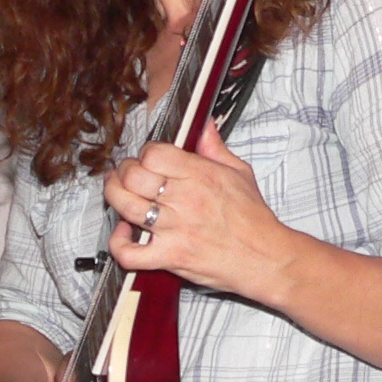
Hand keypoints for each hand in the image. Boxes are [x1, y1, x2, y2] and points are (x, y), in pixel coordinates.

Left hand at [103, 131, 306, 305]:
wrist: (267, 258)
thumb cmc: (253, 219)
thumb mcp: (240, 173)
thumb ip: (215, 147)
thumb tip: (203, 123)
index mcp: (200, 175)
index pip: (153, 154)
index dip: (144, 155)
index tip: (147, 160)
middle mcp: (185, 199)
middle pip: (133, 177)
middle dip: (123, 172)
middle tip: (126, 175)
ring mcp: (175, 229)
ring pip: (126, 207)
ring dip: (114, 198)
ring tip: (117, 195)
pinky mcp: (171, 257)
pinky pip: (130, 252)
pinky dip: (118, 243)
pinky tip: (124, 233)